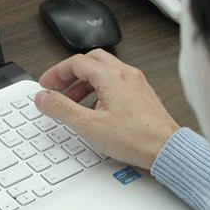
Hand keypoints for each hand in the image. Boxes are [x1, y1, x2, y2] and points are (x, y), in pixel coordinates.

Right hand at [34, 49, 179, 168]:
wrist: (166, 149)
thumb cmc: (136, 138)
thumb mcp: (89, 126)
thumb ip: (62, 109)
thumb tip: (44, 98)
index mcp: (111, 76)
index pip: (76, 62)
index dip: (56, 72)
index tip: (46, 85)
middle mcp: (125, 74)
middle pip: (90, 61)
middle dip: (70, 73)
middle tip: (57, 88)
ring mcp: (136, 82)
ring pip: (104, 71)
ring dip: (84, 81)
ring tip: (72, 101)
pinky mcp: (141, 93)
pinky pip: (115, 81)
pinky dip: (99, 88)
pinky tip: (94, 107)